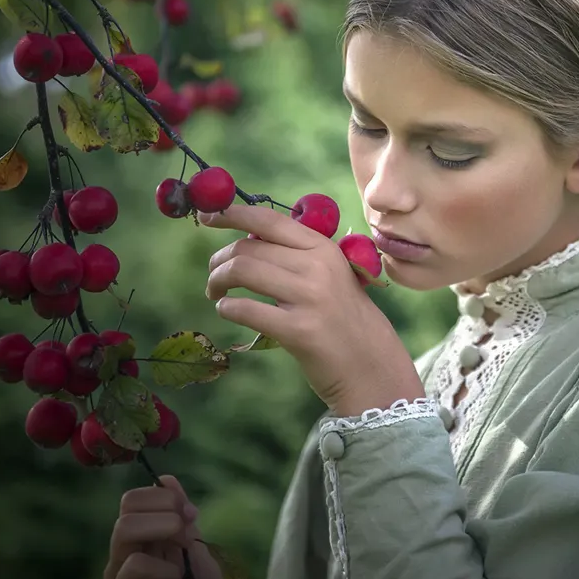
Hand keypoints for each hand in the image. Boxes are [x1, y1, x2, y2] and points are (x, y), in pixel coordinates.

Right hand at [104, 475, 221, 578]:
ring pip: (123, 528)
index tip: (191, 514)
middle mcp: (122, 551)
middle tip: (185, 533)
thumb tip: (167, 480)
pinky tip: (177, 578)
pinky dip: (164, 567)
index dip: (164, 496)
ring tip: (181, 552)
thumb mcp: (192, 542)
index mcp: (138, 535)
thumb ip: (180, 513)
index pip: (133, 498)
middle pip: (127, 505)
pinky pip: (134, 565)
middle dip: (165, 509)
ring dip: (163, 530)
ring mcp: (119, 572)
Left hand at [202, 204, 425, 415]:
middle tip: (213, 276)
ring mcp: (309, 298)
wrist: (371, 365)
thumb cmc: (344, 319)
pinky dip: (226, 308)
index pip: (269, 219)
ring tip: (215, 294)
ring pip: (241, 271)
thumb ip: (297, 255)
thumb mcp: (331, 275)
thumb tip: (246, 238)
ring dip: (217, 281)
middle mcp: (317, 267)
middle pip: (248, 248)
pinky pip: (245, 309)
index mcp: (323, 248)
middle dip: (219, 260)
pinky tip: (227, 311)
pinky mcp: (298, 331)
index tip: (207, 216)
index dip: (232, 214)